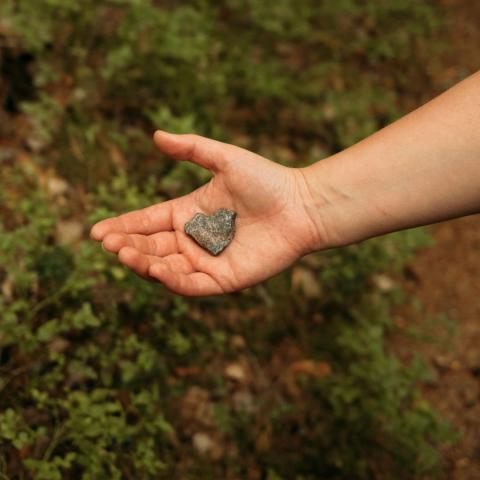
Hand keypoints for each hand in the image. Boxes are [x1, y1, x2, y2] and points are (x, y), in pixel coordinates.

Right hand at [90, 131, 325, 295]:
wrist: (301, 205)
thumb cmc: (266, 180)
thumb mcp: (224, 159)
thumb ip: (191, 149)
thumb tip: (155, 135)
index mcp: (188, 213)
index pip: (147, 222)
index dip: (122, 226)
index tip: (96, 231)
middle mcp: (193, 239)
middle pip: (151, 247)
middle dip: (128, 247)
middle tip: (108, 243)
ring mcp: (207, 261)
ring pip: (166, 268)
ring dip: (143, 264)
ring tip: (125, 254)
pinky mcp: (224, 279)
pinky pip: (192, 285)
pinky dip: (173, 281)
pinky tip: (158, 270)